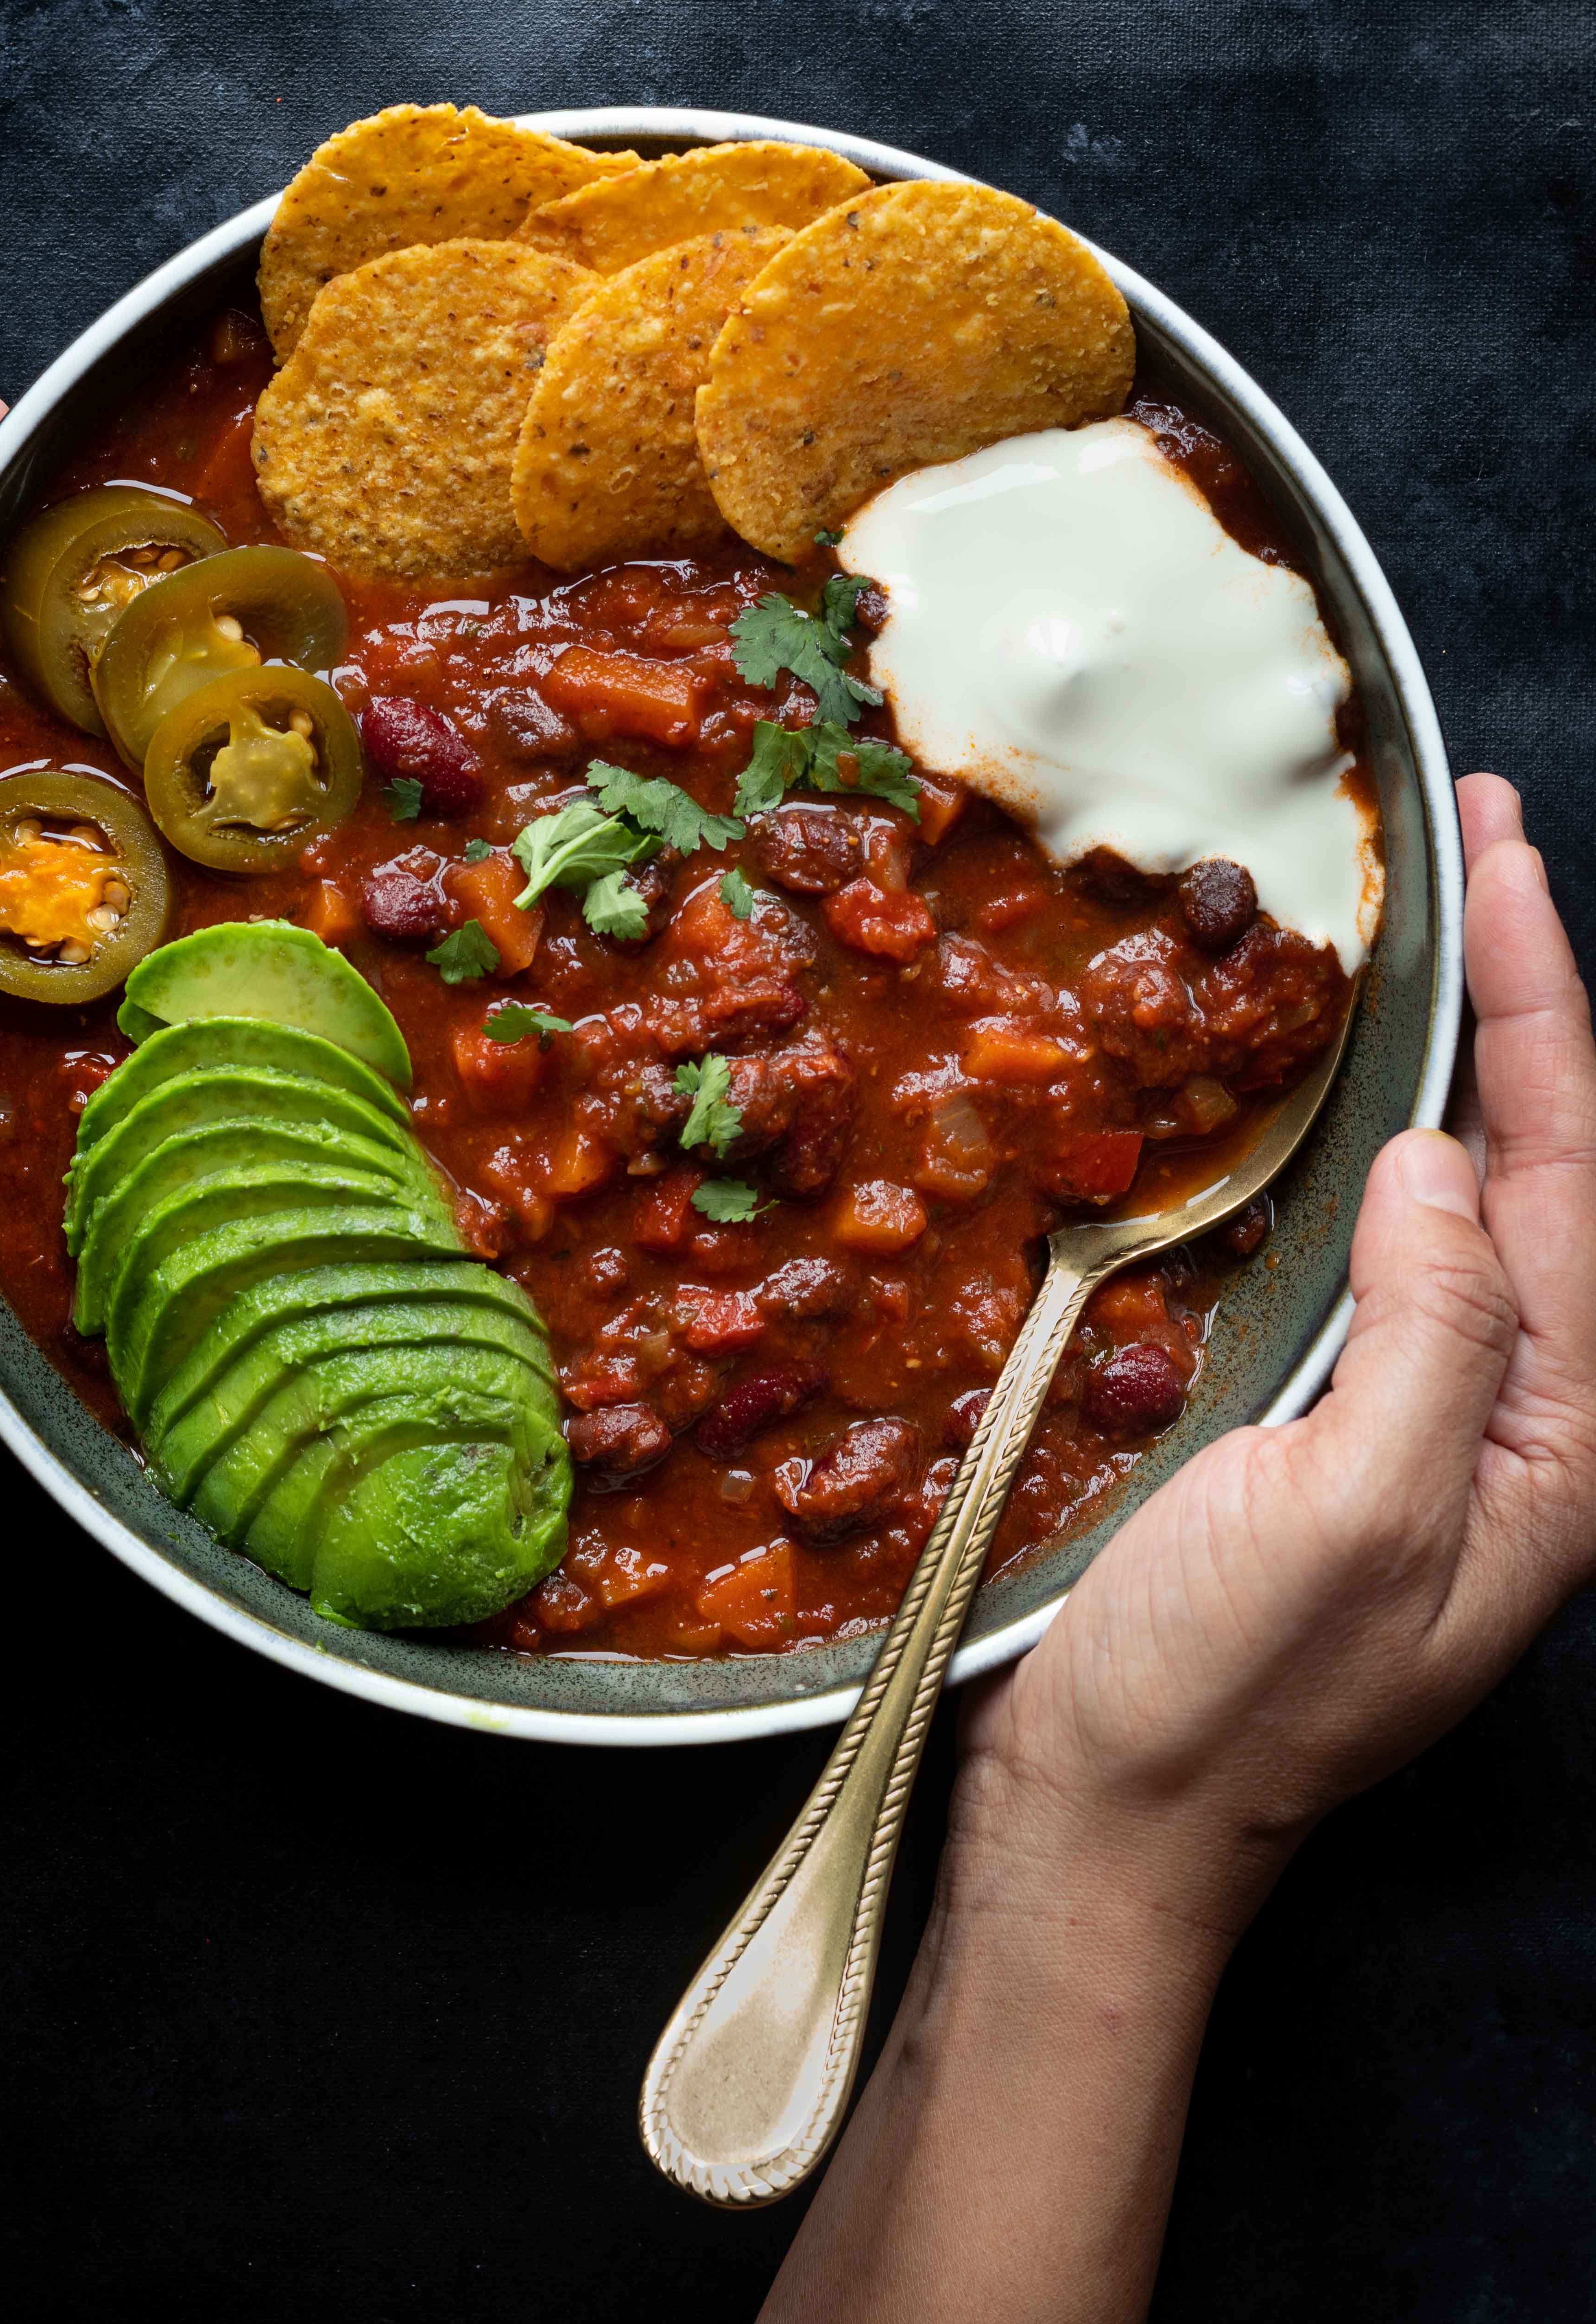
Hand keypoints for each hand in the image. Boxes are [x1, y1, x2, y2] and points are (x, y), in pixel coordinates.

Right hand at [958, 772, 1595, 1926]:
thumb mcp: (1353, 1516)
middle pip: (1536, 1165)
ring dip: (1447, 1049)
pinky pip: (1371, 1240)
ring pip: (1457, 1191)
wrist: (1111, 1822)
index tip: (1503, 859)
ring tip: (1426, 920)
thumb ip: (1434, 1333)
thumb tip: (1436, 1160)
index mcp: (1554, 1441)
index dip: (1541, 1004)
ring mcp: (1416, 1414)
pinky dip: (1364, 1131)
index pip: (1574, 1176)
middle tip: (1476, 838)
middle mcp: (1506, 1415)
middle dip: (1515, 996)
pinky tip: (1333, 1080)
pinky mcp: (1325, 1416)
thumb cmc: (1228, 1696)